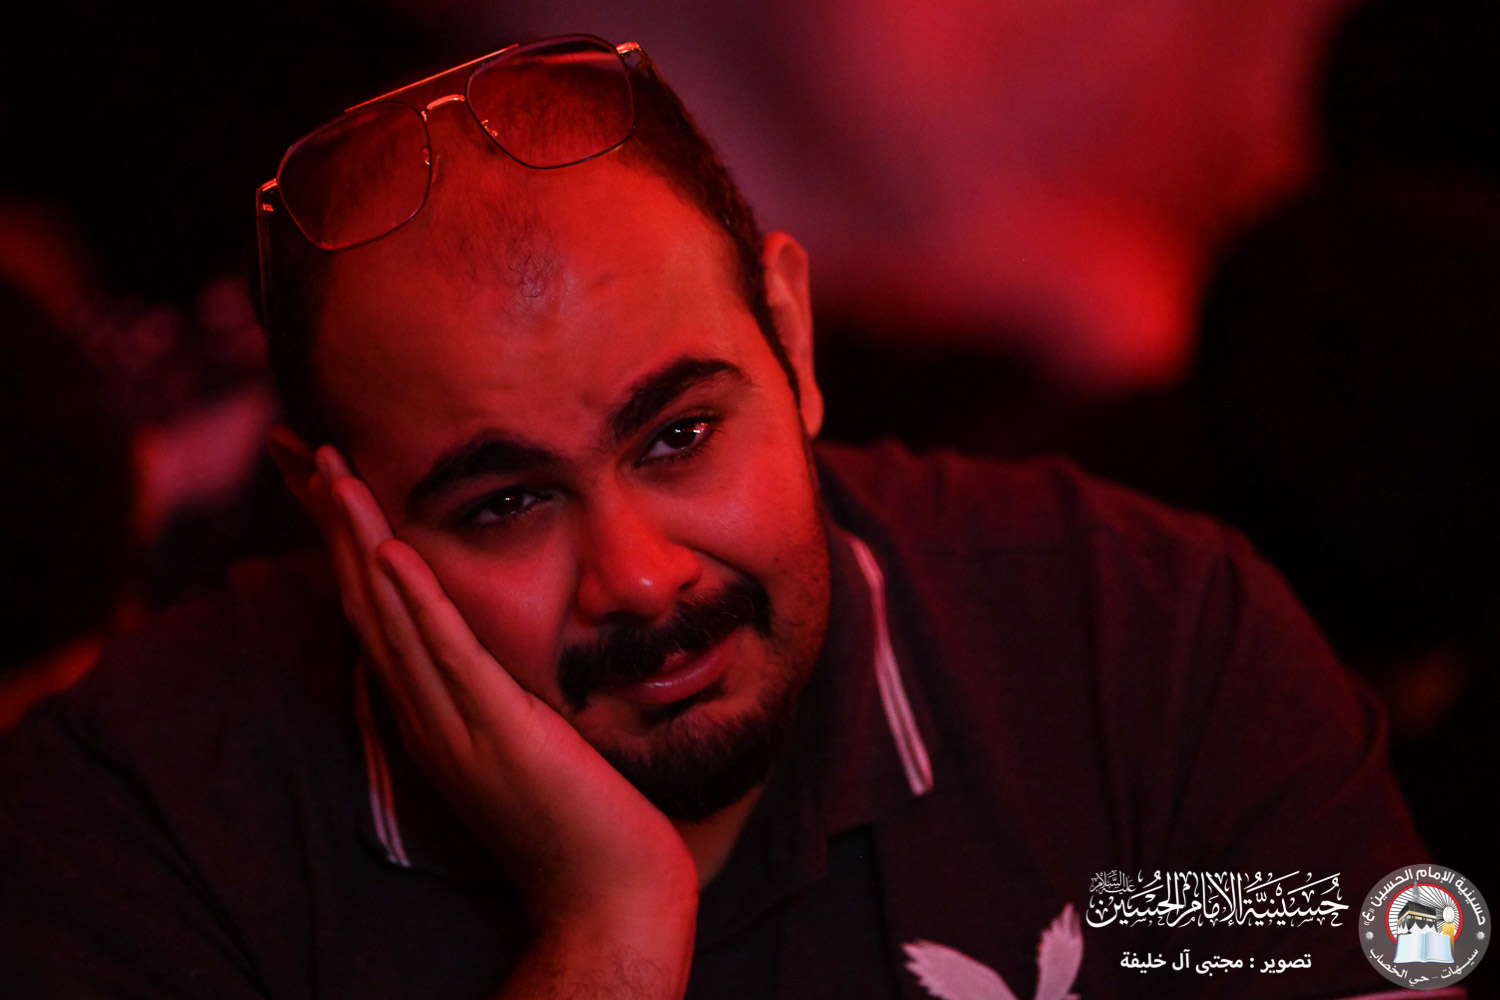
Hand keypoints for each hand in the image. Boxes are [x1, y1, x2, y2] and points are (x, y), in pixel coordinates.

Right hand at [308, 446, 696, 994]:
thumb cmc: (578, 812)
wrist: (607, 889)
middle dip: (331, 521)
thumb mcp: (523, 731)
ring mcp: (455, 723)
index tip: (321, 472)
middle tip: (301, 447)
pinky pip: (448, 656)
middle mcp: (426, 712)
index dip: (340, 537)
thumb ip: (492, 685)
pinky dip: (416, 602)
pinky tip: (392, 551)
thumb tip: (485, 637)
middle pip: (362, 598)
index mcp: (429, 706)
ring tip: (334, 473)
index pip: (371, 604)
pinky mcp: (498, 733)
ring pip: (392, 617)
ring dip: (359, 541)